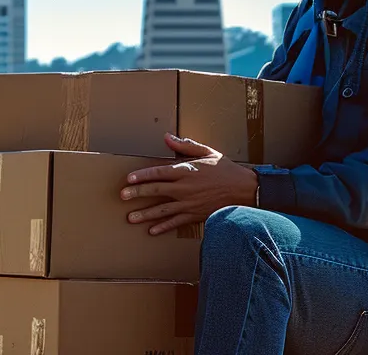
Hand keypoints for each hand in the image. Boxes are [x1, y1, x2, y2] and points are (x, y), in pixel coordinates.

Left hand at [119, 133, 258, 235]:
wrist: (245, 190)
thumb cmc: (226, 170)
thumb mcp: (207, 152)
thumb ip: (186, 146)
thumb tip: (167, 137)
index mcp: (186, 171)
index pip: (159, 172)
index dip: (143, 175)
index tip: (128, 178)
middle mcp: (185, 188)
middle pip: (156, 191)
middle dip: (137, 193)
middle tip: (123, 196)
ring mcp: (189, 204)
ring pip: (162, 210)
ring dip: (145, 214)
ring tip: (130, 218)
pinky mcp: (195, 215)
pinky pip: (176, 223)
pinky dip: (163, 227)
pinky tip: (151, 230)